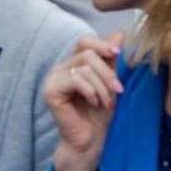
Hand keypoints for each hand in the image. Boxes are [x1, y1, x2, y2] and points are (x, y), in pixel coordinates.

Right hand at [47, 31, 123, 170]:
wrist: (92, 138)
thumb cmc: (102, 112)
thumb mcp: (112, 83)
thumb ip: (113, 60)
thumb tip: (120, 32)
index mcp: (75, 63)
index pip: (85, 42)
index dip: (102, 43)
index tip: (119, 52)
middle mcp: (61, 68)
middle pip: (88, 54)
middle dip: (109, 72)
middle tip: (119, 90)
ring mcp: (53, 78)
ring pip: (85, 68)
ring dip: (103, 87)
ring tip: (107, 102)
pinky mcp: (50, 90)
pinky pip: (76, 80)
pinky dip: (92, 92)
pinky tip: (95, 103)